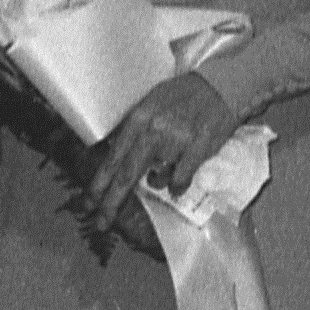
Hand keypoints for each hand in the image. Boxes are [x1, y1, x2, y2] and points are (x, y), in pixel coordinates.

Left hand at [79, 69, 241, 233]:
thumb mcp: (149, 103)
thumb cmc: (183, 95)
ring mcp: (177, 142)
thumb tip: (115, 153)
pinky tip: (179, 181)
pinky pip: (180, 181)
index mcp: (138, 119)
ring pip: (157, 179)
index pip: (113, 158)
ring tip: (164, 170)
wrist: (222, 86)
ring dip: (157, 182)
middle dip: (111, 203)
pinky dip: (177, 185)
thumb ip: (133, 128)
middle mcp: (153, 131)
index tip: (88, 203)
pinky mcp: (199, 150)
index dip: (98, 183)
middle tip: (101, 223)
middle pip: (127, 176)